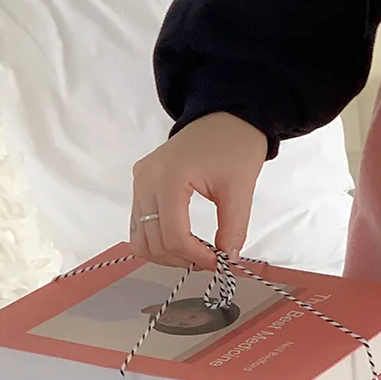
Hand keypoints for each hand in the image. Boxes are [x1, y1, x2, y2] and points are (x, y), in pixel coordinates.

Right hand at [130, 112, 267, 270]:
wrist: (226, 116)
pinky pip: (139, 223)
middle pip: (152, 241)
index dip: (196, 257)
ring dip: (166, 253)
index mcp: (169, 177)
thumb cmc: (235, 145)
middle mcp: (145, 179)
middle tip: (209, 260)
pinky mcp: (141, 182)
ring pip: (140, 237)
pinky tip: (182, 240)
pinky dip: (157, 239)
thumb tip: (228, 259)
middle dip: (181, 258)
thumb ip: (234, 227)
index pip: (173, 235)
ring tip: (195, 253)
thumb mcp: (240, 188)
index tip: (219, 263)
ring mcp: (139, 180)